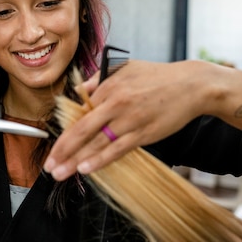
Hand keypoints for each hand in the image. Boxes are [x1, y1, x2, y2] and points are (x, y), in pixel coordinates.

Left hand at [45, 60, 210, 180]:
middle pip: (82, 130)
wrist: (191, 85)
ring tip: (61, 173)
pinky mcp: (144, 133)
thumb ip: (98, 79)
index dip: (64, 131)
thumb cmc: (158, 76)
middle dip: (62, 150)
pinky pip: (117, 150)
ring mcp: (130, 120)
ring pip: (97, 143)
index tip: (53, 146)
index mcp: (108, 87)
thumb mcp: (124, 68)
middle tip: (49, 166)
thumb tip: (78, 91)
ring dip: (76, 160)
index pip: (79, 113)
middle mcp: (116, 104)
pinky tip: (86, 169)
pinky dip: (100, 160)